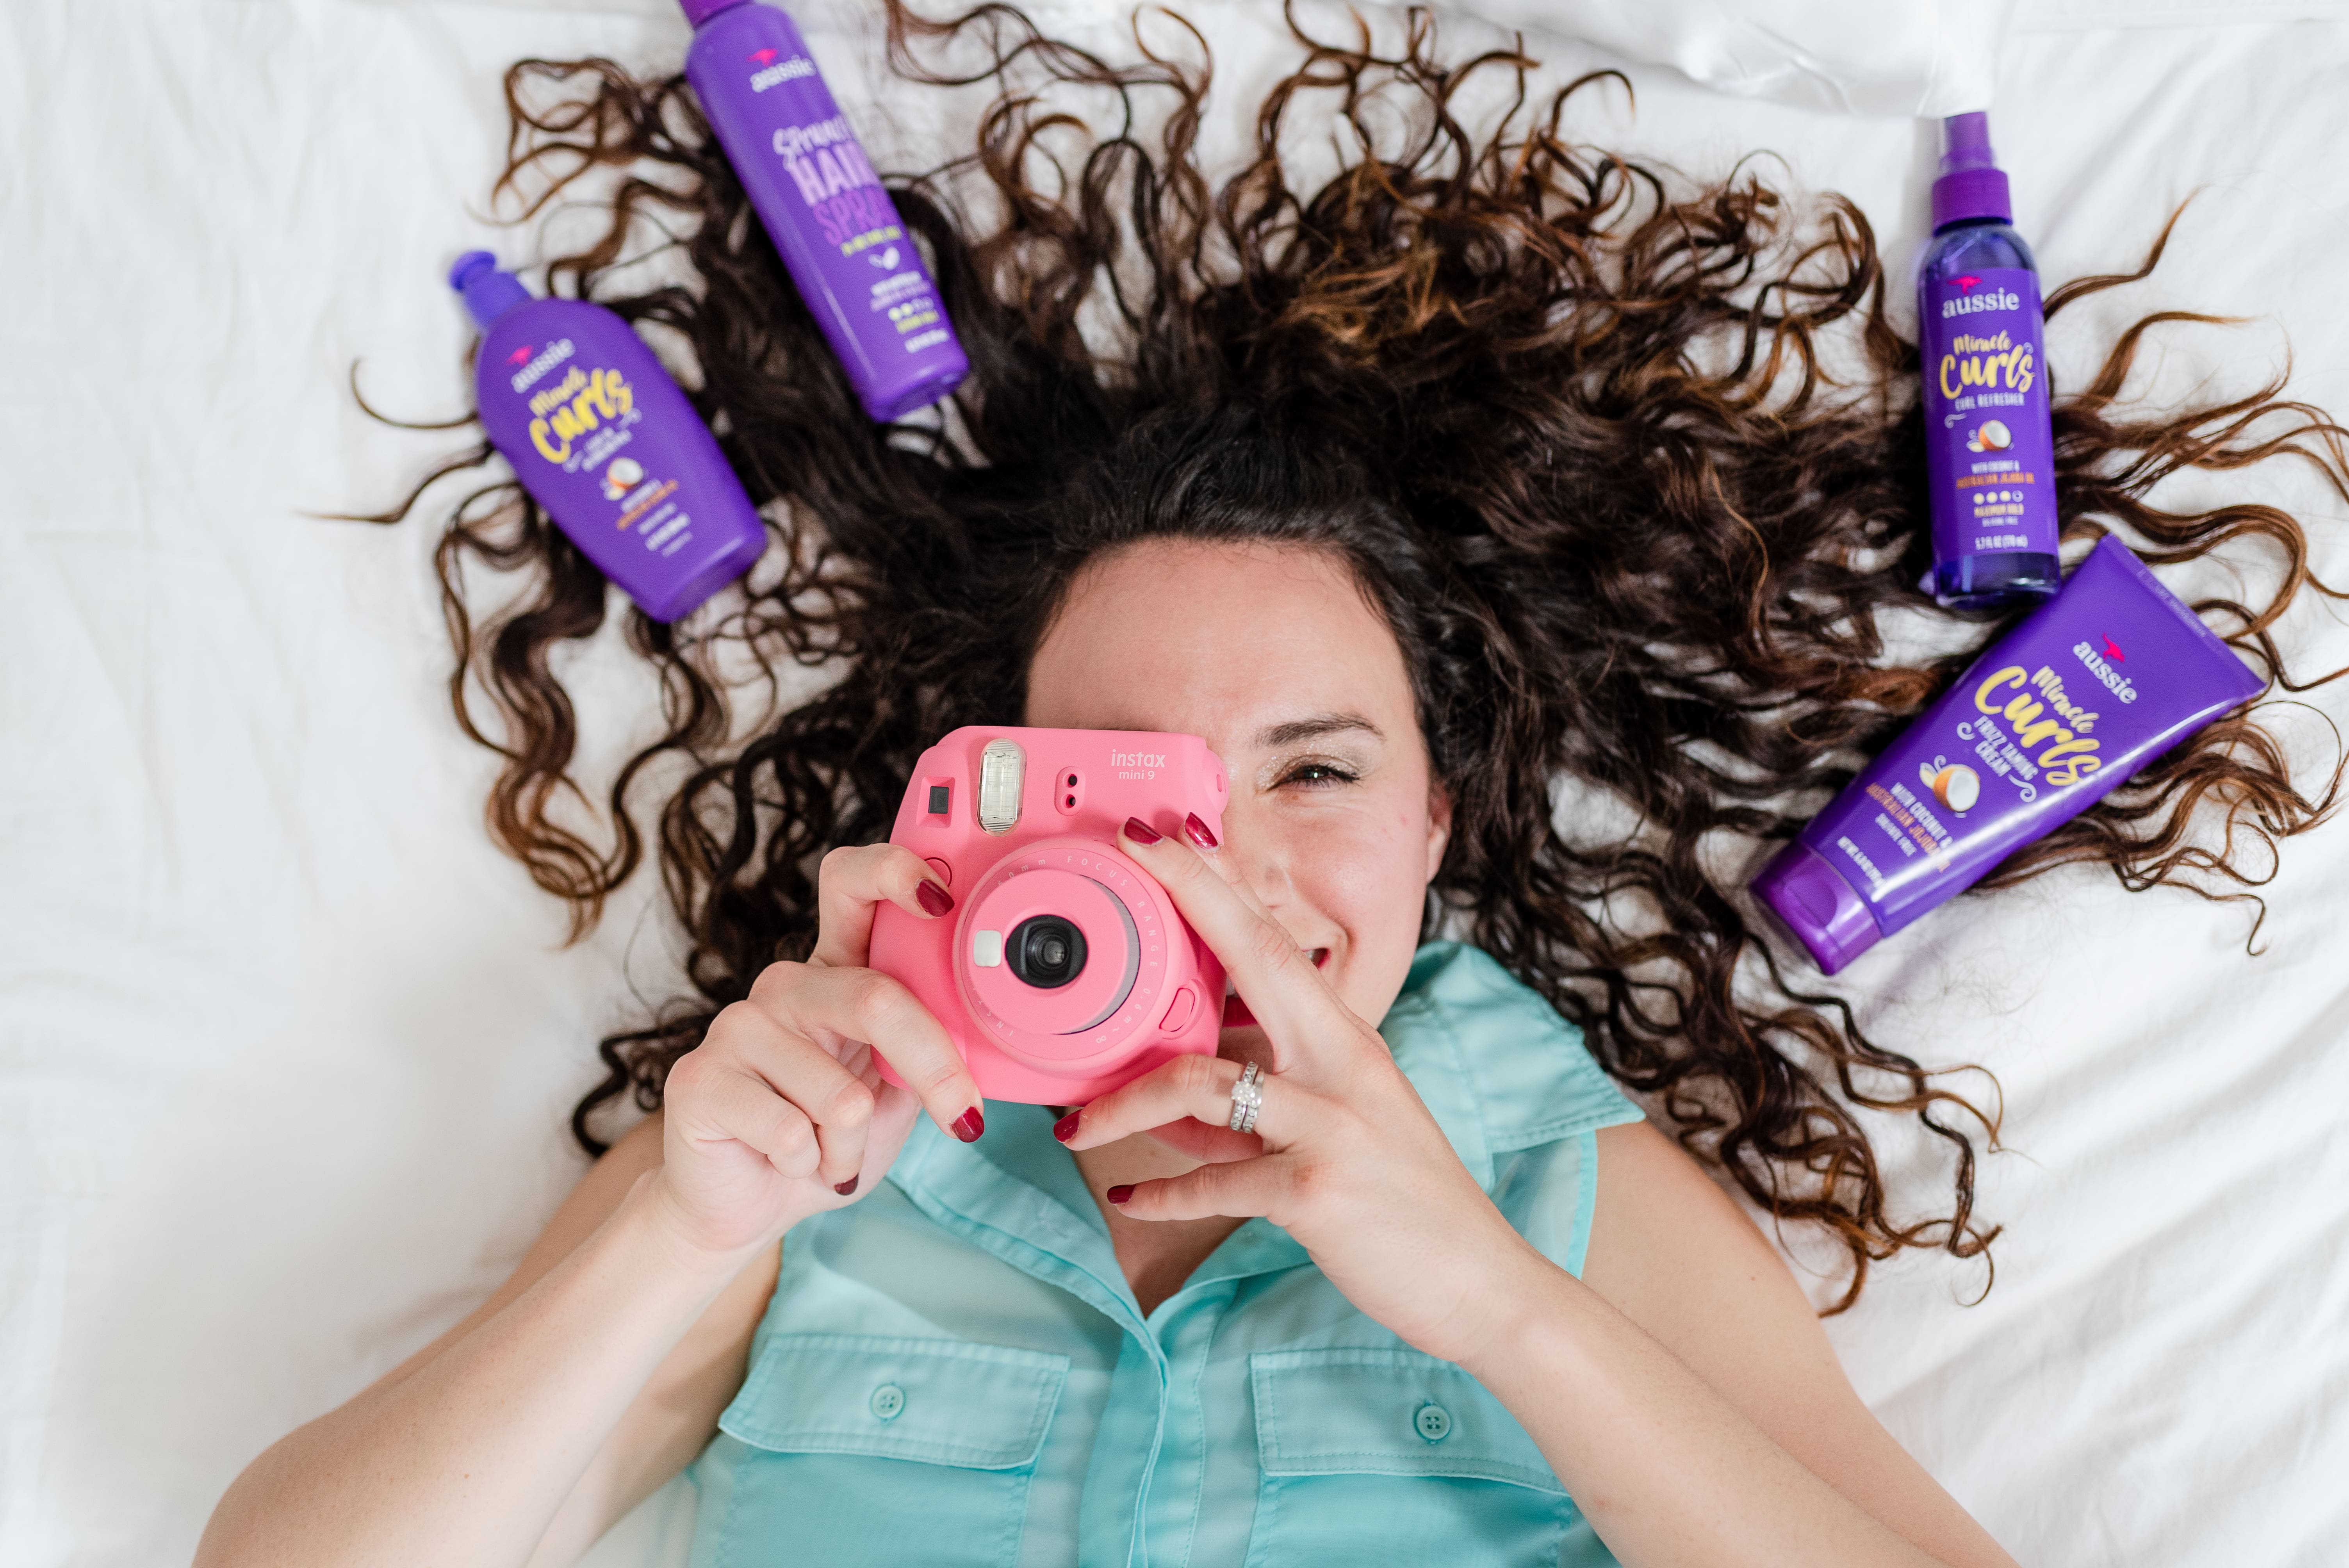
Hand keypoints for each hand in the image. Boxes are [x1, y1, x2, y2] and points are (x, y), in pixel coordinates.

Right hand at [645, 844, 986, 1256]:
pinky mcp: (697, 1078)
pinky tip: (787, 1161)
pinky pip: (791, 1131)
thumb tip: (980, 1027)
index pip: (854, 884)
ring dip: (852, 1146)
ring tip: (829, 1152)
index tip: (943, 898)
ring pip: (840, 1095)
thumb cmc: (831, 1139)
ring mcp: (736, 1026)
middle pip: (874, 998)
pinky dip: (810, 1164)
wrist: (752, 1204)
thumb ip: (928, 1044)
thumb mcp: (898, 1088)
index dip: (896, 873)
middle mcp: (786, 984)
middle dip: (932, 1068)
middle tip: (961, 1116)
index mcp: (837, 969)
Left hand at [1056, 821, 1545, 1363]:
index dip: (1215, 884)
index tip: (1162, 838)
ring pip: (1197, 1085)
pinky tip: (1129, 1200)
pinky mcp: (1313, 1193)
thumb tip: (1169, 1104)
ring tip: (1076, 1126)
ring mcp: (1329, 1126)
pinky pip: (1212, 1184)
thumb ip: (1252, 1109)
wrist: (1478, 1281)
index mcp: (1346, 1041)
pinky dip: (1161, 1195)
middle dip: (1188, 900)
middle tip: (1123, 860)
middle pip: (1256, 960)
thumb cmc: (1403, 1202)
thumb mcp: (1336, 1131)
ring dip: (1121, 1105)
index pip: (1274, 941)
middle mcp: (1342, 1067)